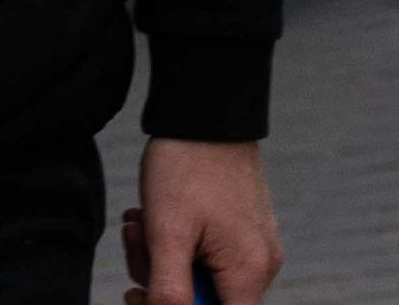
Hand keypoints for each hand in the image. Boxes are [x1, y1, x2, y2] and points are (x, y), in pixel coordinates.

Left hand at [126, 138, 282, 304]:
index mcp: (250, 271)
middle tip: (136, 244)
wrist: (206, 113)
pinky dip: (176, 247)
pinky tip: (155, 219)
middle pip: (204, 304)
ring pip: (200, 282)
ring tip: (141, 223)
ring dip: (161, 262)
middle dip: (160, 284)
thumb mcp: (166, 237)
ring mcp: (255, 247)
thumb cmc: (186, 170)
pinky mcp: (243, 233)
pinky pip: (207, 260)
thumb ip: (169, 296)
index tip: (142, 295)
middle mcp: (262, 265)